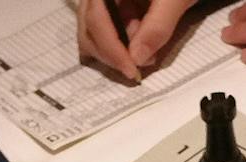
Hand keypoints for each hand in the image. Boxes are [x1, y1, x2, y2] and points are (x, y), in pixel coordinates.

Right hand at [77, 0, 198, 80]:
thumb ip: (157, 26)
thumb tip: (137, 59)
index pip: (95, 17)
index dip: (110, 48)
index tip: (130, 70)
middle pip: (88, 26)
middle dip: (110, 52)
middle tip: (135, 70)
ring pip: (95, 30)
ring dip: (116, 49)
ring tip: (145, 55)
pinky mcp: (115, 2)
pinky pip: (109, 26)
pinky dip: (123, 41)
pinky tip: (142, 44)